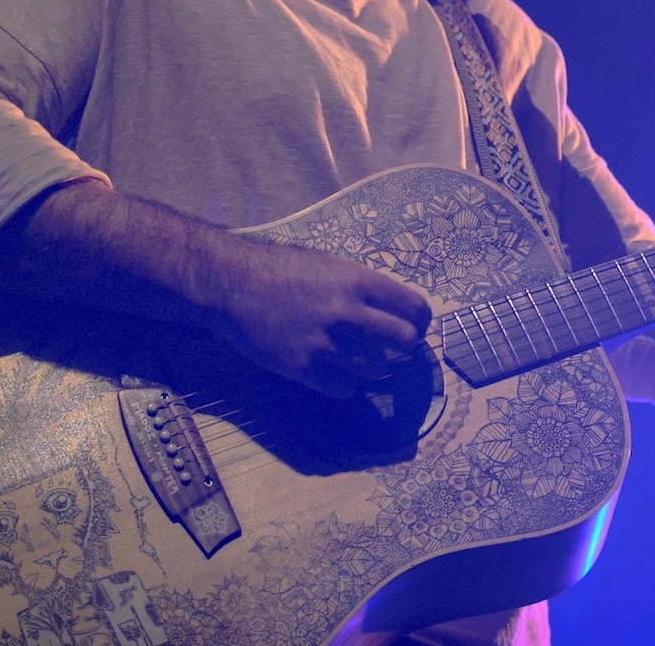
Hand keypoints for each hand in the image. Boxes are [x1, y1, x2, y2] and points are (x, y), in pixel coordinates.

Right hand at [209, 241, 433, 398]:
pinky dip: (342, 383)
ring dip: (369, 366)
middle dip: (402, 346)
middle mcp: (349, 313)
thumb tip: (392, 309)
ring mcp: (327, 344)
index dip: (420, 321)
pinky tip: (329, 368)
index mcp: (359, 281)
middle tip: (390, 346)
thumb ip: (362, 287)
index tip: (415, 327)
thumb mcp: (330, 265)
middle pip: (405, 341)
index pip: (415, 308)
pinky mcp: (305, 368)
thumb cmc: (282, 268)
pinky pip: (345, 389)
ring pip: (376, 369)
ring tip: (350, 354)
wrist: (233, 285)